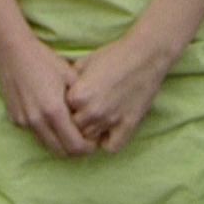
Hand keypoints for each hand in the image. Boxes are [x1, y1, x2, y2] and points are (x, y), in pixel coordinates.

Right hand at [0, 35, 95, 157]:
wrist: (12, 51)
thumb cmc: (44, 60)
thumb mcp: (70, 76)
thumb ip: (82, 101)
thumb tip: (94, 119)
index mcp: (54, 111)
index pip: (75, 146)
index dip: (88, 148)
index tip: (94, 140)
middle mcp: (37, 121)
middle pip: (61, 152)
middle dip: (75, 150)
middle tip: (84, 140)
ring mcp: (24, 121)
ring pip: (47, 145)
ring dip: (59, 143)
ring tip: (68, 129)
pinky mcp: (15, 119)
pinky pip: (35, 133)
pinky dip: (45, 132)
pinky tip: (49, 117)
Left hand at [65, 32, 175, 152]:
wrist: (145, 56)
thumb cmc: (113, 56)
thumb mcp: (83, 64)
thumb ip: (69, 82)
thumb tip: (58, 94)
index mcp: (77, 96)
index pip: (60, 114)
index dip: (64, 110)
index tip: (68, 106)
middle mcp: (92, 111)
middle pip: (74, 129)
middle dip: (75, 123)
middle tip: (80, 116)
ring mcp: (111, 121)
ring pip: (90, 140)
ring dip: (89, 133)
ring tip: (92, 123)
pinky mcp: (128, 126)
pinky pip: (111, 147)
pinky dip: (107, 143)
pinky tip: (107, 132)